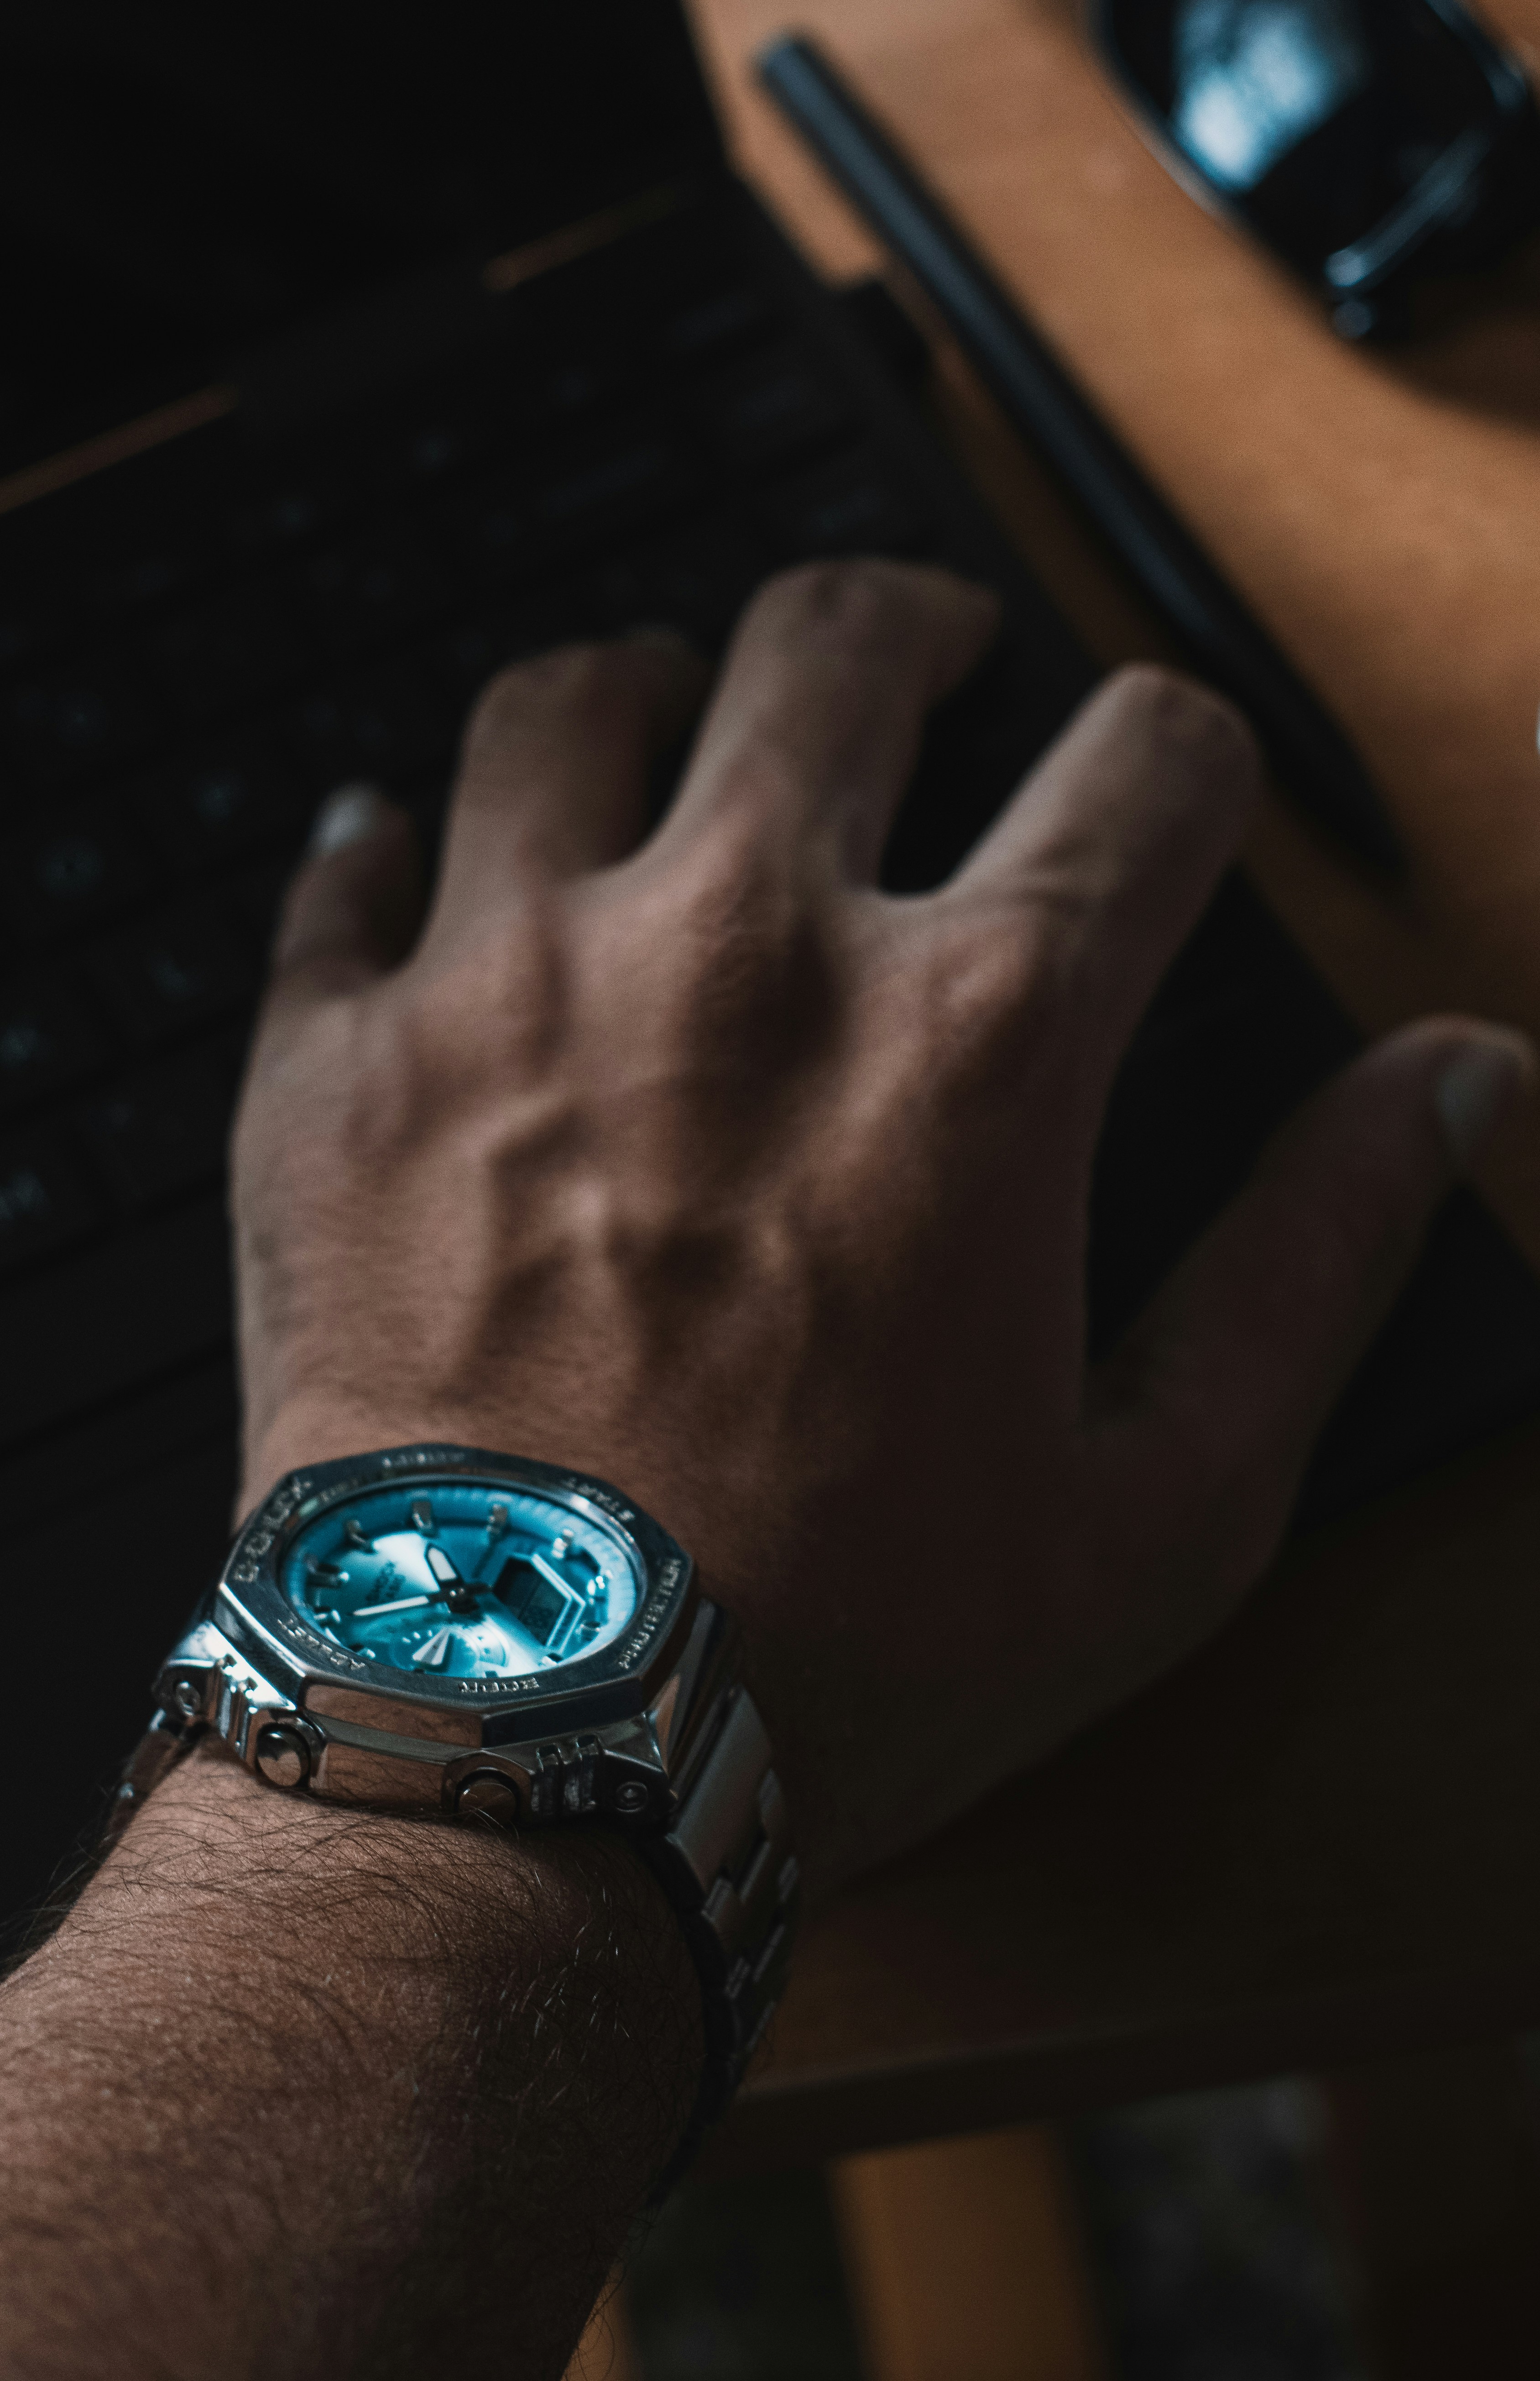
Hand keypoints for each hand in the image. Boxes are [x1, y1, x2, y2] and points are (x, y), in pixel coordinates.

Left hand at [233, 560, 1531, 1898]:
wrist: (515, 1752)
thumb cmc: (847, 1652)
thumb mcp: (1162, 1503)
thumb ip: (1319, 1256)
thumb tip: (1454, 1076)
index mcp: (973, 1036)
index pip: (1145, 763)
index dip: (1185, 756)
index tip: (1166, 795)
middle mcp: (743, 946)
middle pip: (837, 644)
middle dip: (911, 628)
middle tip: (924, 664)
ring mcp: (511, 980)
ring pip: (574, 698)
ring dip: (648, 689)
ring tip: (670, 725)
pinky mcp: (335, 1064)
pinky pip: (347, 865)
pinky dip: (392, 844)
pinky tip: (415, 857)